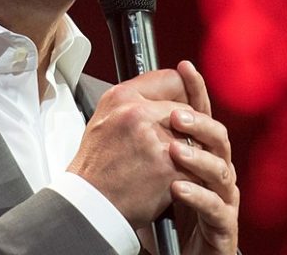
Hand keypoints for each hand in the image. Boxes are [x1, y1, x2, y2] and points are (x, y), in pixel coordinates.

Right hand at [66, 67, 198, 226]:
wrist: (91, 206)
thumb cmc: (96, 168)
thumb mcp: (104, 120)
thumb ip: (132, 102)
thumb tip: (162, 95)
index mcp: (121, 98)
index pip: (171, 79)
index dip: (178, 94)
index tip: (179, 106)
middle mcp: (138, 113)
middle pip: (186, 110)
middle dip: (183, 128)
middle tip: (169, 144)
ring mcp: (156, 139)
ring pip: (195, 136)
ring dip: (189, 151)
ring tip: (167, 163)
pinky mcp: (170, 166)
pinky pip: (196, 163)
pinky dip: (189, 174)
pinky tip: (171, 179)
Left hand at [168, 61, 239, 254]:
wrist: (179, 254)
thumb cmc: (168, 212)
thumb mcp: (155, 171)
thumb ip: (149, 140)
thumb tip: (129, 104)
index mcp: (201, 155)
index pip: (201, 115)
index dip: (195, 90)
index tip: (184, 66)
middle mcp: (217, 172)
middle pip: (218, 138)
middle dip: (197, 123)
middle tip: (175, 115)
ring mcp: (223, 198)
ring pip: (221, 170)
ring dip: (197, 157)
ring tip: (175, 150)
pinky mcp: (222, 226)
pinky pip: (216, 207)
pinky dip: (197, 196)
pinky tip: (178, 188)